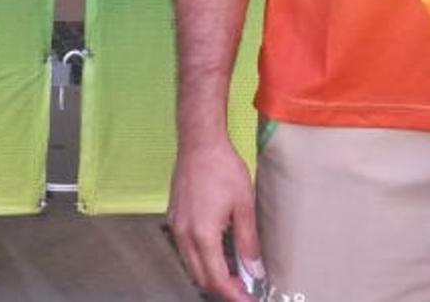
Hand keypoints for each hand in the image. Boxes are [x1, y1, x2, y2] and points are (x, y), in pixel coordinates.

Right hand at [166, 137, 262, 300]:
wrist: (199, 143)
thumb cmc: (223, 169)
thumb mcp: (244, 207)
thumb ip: (248, 243)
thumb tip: (255, 271)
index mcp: (203, 235)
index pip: (216, 279)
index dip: (233, 294)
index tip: (249, 299)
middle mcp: (184, 235)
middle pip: (200, 278)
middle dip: (222, 289)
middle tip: (244, 290)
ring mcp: (176, 226)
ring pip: (190, 266)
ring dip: (210, 275)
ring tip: (234, 274)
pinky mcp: (174, 218)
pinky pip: (185, 250)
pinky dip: (201, 260)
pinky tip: (218, 254)